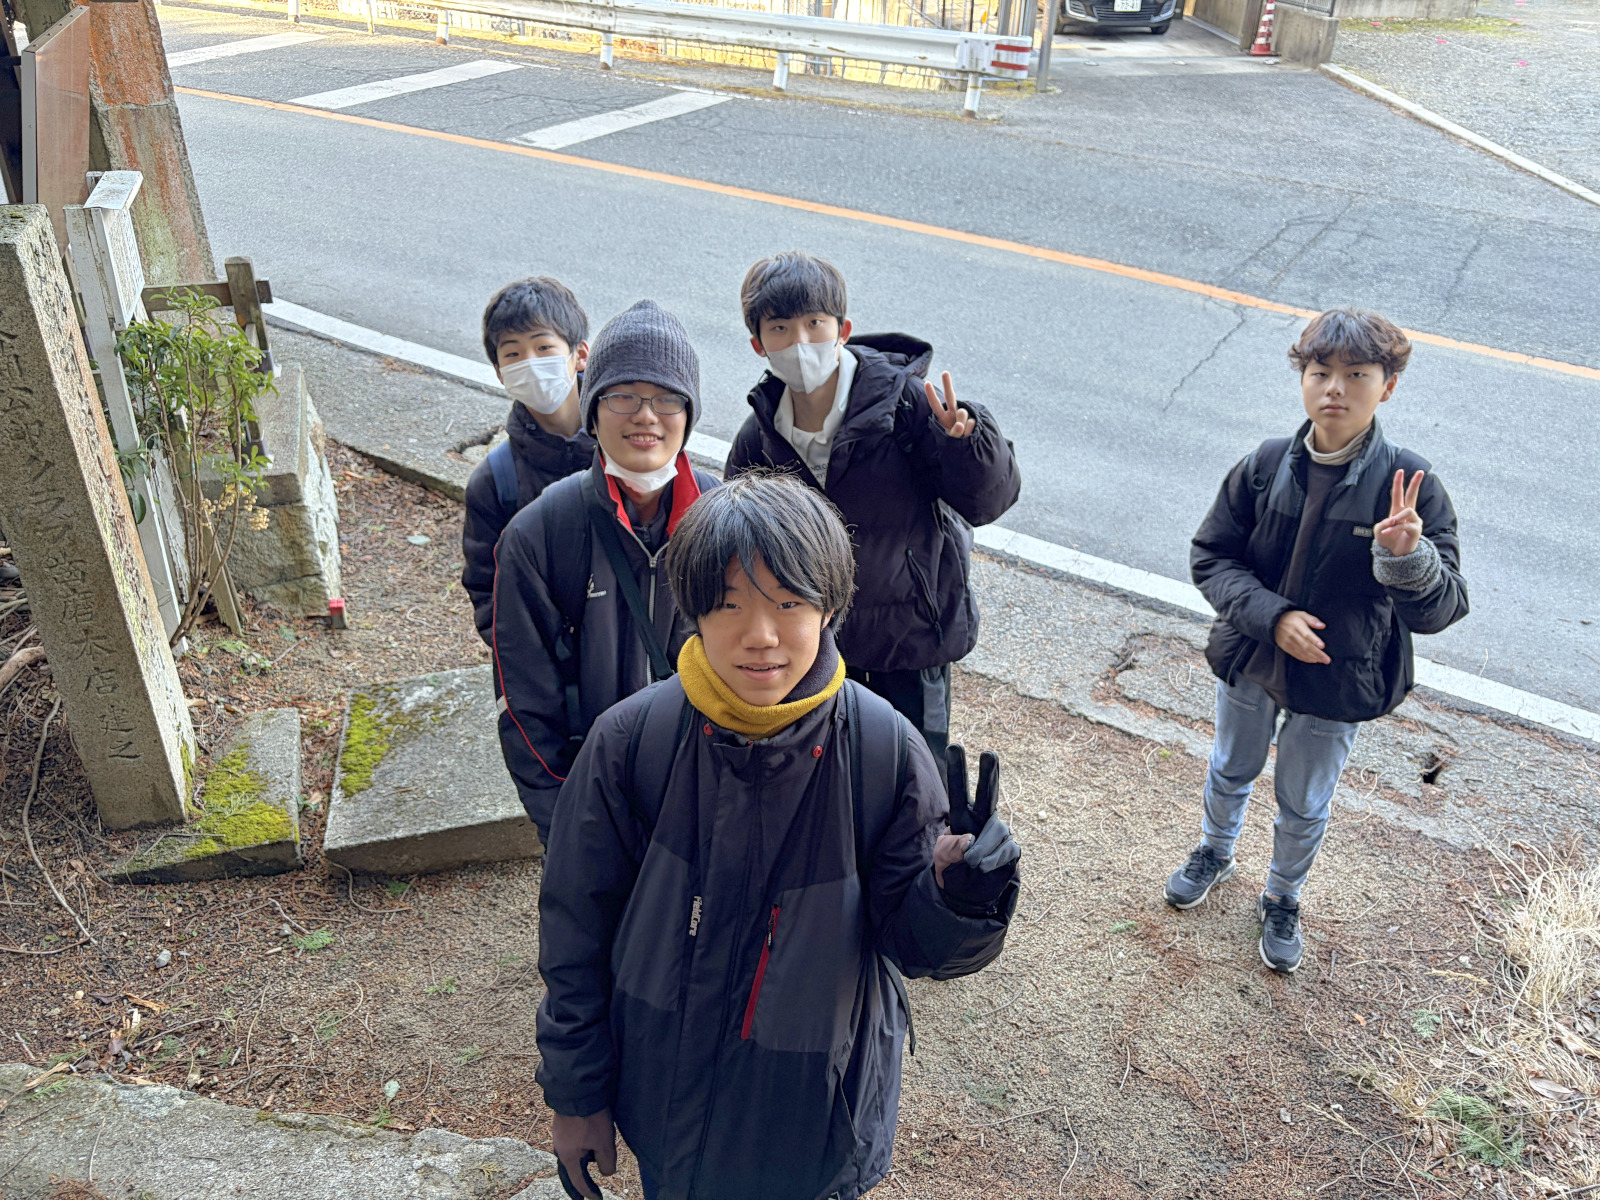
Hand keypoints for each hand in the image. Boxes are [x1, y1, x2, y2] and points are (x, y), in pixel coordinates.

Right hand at [552, 1110, 615, 1199]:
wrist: (577, 1090)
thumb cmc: (590, 1118)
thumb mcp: (604, 1143)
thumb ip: (606, 1163)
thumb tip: (605, 1172)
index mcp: (569, 1157)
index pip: (579, 1181)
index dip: (588, 1192)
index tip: (595, 1199)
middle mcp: (560, 1149)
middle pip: (569, 1171)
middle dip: (576, 1184)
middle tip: (580, 1197)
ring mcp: (559, 1136)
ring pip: (568, 1156)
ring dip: (576, 1166)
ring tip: (583, 1171)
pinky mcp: (562, 1124)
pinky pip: (568, 1144)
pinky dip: (576, 1151)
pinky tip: (582, 1147)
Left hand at [925, 371, 972, 438]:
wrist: (970, 446)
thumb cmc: (956, 442)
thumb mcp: (952, 440)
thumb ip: (955, 432)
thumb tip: (961, 424)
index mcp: (943, 417)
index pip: (936, 405)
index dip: (931, 394)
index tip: (926, 382)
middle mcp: (952, 413)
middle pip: (950, 396)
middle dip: (947, 384)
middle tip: (944, 372)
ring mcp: (963, 415)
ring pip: (962, 413)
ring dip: (962, 426)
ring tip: (962, 434)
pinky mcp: (973, 419)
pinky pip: (971, 423)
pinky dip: (969, 431)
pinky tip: (969, 434)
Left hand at [937, 746, 1019, 915]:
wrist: (971, 894)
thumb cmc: (954, 870)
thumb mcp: (945, 857)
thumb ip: (955, 846)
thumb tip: (973, 841)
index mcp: (962, 815)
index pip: (959, 790)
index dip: (957, 769)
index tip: (955, 746)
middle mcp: (983, 817)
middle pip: (988, 792)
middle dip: (988, 773)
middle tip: (989, 753)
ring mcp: (1000, 830)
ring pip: (994, 833)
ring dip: (981, 851)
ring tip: (972, 865)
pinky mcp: (1012, 847)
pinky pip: (1004, 850)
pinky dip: (991, 861)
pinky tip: (984, 868)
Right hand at [1275, 610, 1330, 664]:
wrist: (1275, 622)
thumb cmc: (1292, 618)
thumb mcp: (1302, 614)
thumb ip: (1312, 620)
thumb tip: (1322, 626)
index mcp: (1296, 625)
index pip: (1306, 634)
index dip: (1314, 641)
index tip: (1323, 646)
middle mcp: (1291, 634)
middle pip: (1305, 646)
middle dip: (1317, 653)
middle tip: (1327, 659)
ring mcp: (1287, 642)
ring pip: (1302, 652)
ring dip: (1313, 657)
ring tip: (1322, 661)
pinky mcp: (1285, 647)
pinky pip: (1296, 654)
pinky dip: (1305, 658)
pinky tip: (1313, 660)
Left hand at [1375, 469, 1424, 557]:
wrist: (1395, 554)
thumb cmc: (1387, 540)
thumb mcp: (1379, 530)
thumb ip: (1383, 523)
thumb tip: (1392, 520)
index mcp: (1398, 510)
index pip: (1399, 494)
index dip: (1399, 482)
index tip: (1401, 470)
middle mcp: (1408, 513)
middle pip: (1413, 495)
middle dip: (1416, 483)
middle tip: (1421, 471)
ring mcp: (1414, 521)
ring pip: (1408, 511)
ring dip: (1396, 518)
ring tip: (1389, 526)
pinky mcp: (1416, 529)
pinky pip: (1405, 525)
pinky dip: (1394, 528)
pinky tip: (1387, 532)